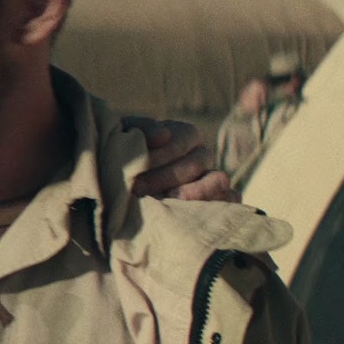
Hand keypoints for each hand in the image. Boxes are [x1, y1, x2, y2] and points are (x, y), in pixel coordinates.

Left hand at [123, 116, 239, 201]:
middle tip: (137, 189)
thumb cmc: (116, 158)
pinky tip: (188, 214)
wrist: (113, 192)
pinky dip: (216, 206)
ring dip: (193, 192)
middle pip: (198, 162)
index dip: (163, 152)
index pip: (185, 137)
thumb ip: (140, 129)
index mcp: (183, 135)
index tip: (136, 168)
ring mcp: (210, 180)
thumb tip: (163, 134)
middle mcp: (200, 156)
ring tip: (167, 201)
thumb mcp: (119, 137)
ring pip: (219, 181)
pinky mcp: (214, 203)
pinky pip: (230, 202)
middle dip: (166, 176)